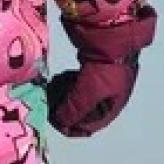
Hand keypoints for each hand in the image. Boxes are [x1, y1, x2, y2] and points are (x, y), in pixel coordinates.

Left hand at [47, 9, 155, 138]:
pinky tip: (60, 77)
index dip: (69, 126)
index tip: (53, 118)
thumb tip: (60, 119)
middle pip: (81, 112)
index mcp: (112, 108)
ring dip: (64, 95)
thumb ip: (73, 110)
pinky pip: (78, 83)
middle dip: (64, 108)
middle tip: (51, 100)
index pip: (88, 127)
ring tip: (54, 86)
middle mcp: (109, 97)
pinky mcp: (95, 69)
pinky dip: (67, 83)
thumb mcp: (87, 92)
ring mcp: (103, 82)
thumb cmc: (105, 67)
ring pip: (78, 97)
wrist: (113, 36)